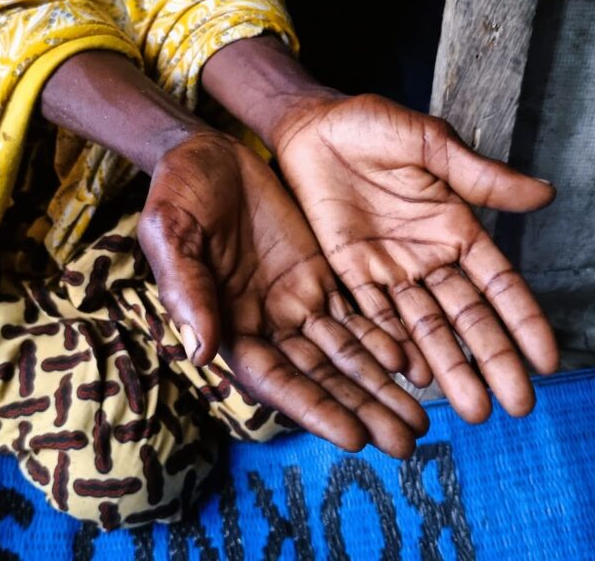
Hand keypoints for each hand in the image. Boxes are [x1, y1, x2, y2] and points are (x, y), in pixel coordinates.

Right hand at [138, 132, 427, 456]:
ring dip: (382, 385)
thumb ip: (187, 290)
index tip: (355, 438)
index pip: (276, 379)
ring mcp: (296, 300)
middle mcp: (267, 322)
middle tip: (409, 442)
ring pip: (346, 352)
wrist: (205, 152)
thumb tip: (200, 352)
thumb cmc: (177, 191)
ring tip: (422, 417)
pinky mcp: (319, 274)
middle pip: (322, 376)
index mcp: (228, 322)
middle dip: (363, 408)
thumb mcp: (172, 232)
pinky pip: (358, 312)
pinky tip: (415, 361)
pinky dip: (385, 338)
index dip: (315, 409)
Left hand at [270, 93, 558, 421]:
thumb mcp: (431, 144)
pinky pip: (375, 317)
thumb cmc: (374, 126)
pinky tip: (414, 379)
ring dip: (448, 367)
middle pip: (466, 318)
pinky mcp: (349, 275)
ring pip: (424, 328)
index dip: (523, 321)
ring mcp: (390, 271)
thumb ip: (480, 177)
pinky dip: (394, 347)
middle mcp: (428, 259)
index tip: (548, 361)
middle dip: (492, 361)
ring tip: (473, 409)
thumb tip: (547, 194)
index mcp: (456, 228)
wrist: (311, 127)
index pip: (499, 284)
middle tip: (516, 407)